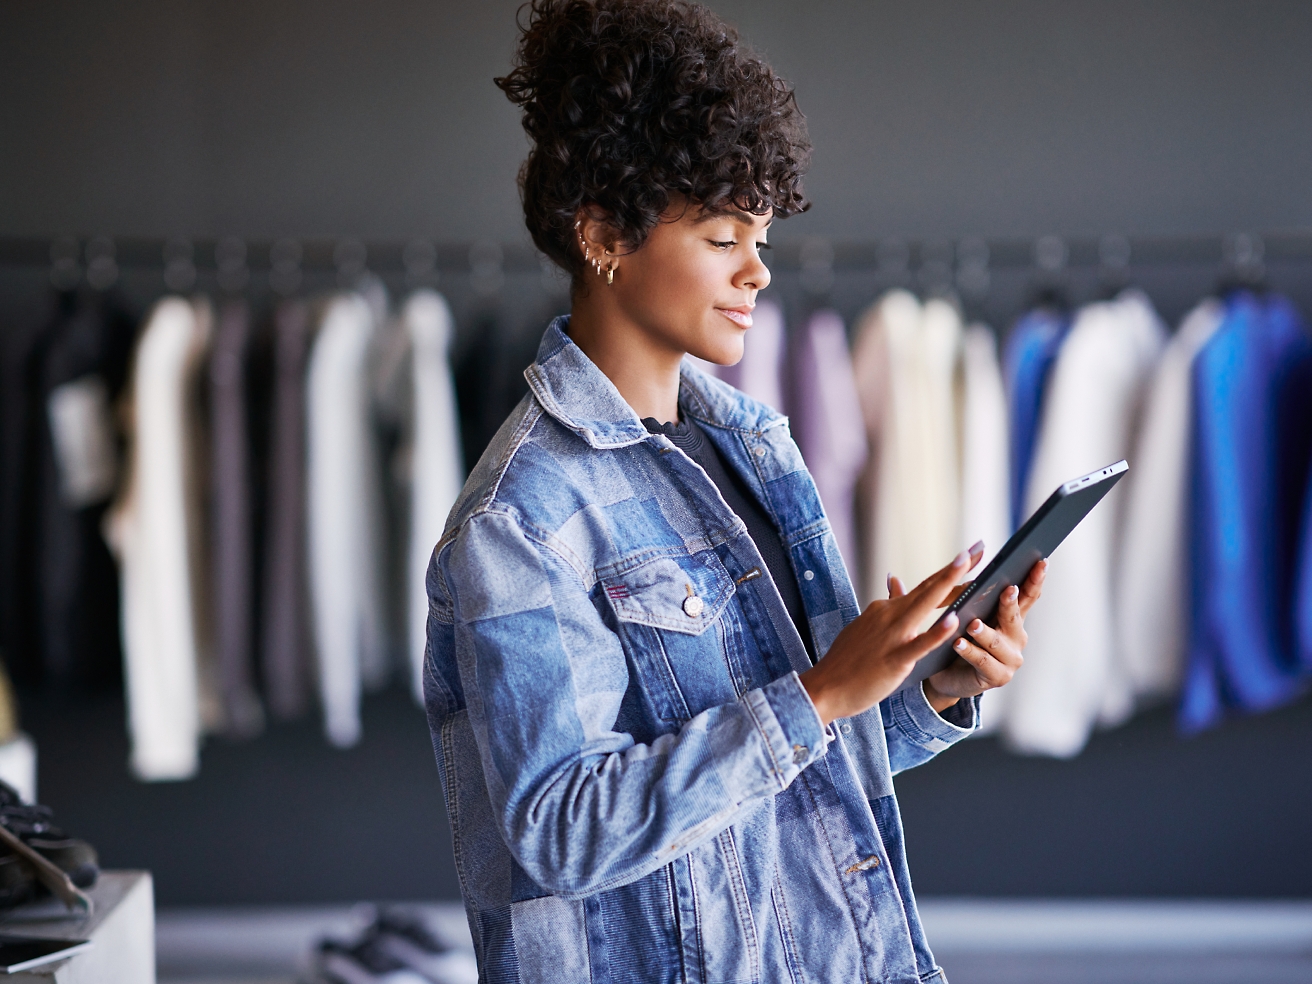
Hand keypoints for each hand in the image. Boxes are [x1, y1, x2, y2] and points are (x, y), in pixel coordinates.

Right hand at [800, 544, 983, 725]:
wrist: (824, 687)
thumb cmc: (845, 662)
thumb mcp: (865, 627)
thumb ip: (885, 606)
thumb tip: (894, 582)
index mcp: (884, 609)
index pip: (923, 589)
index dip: (948, 573)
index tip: (969, 557)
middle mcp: (889, 615)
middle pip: (929, 589)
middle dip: (955, 568)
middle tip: (978, 548)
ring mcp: (891, 636)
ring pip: (924, 605)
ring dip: (946, 583)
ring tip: (966, 564)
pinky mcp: (894, 660)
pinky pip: (919, 644)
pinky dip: (937, 631)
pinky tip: (954, 621)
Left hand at [921, 558, 1047, 710]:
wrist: (940, 679)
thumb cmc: (946, 641)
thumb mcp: (943, 613)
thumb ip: (920, 596)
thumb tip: (891, 576)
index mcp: (1007, 616)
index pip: (1026, 594)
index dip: (1034, 578)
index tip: (1039, 560)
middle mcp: (1014, 636)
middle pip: (1016, 615)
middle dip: (1010, 602)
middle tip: (1005, 589)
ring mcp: (1009, 658)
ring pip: (998, 641)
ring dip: (985, 631)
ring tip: (971, 623)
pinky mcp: (997, 677)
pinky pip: (984, 662)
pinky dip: (971, 652)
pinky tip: (958, 644)